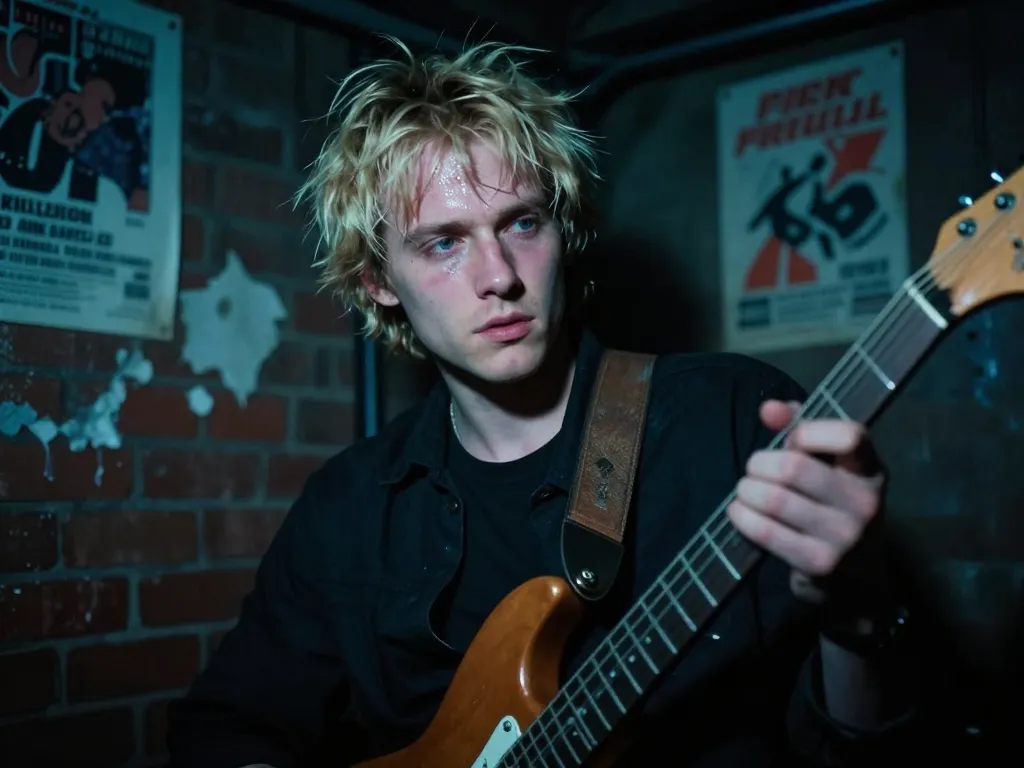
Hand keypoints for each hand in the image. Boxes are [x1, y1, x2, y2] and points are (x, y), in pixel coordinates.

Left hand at [727, 399, 885, 602]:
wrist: (858, 578)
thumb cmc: (834, 505)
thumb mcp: (829, 465)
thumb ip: (799, 428)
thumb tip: (768, 409)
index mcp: (871, 470)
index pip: (850, 436)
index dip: (808, 431)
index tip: (792, 441)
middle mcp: (865, 502)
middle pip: (793, 468)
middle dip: (759, 464)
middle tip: (754, 470)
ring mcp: (844, 536)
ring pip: (774, 499)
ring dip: (747, 491)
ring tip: (746, 491)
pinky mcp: (819, 563)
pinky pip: (765, 531)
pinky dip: (742, 516)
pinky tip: (740, 512)